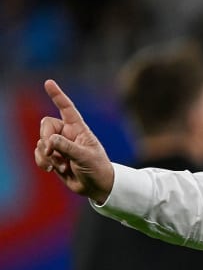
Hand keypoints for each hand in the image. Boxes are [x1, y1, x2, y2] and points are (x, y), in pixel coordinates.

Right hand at [35, 79, 114, 203]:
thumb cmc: (97, 169)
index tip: (49, 83)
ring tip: (61, 167)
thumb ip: (67, 147)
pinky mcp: (53, 157)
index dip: (58, 96)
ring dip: (47, 156)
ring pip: (41, 142)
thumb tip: (49, 141)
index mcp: (79, 129)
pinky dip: (42, 161)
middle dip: (45, 138)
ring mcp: (59, 146)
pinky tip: (52, 170)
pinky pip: (39, 154)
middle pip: (46, 125)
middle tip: (51, 152)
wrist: (97, 187)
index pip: (67, 109)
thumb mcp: (85, 157)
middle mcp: (67, 134)